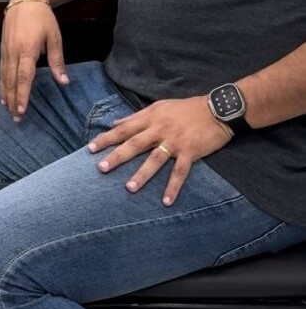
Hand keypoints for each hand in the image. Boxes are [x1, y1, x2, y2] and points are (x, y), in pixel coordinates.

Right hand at [0, 0, 66, 119]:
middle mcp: (13, 52)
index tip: (22, 110)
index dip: (23, 95)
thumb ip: (57, 60)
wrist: (24, 0)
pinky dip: (1, 83)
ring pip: (4, 77)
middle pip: (11, 81)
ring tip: (8, 109)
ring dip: (6, 94)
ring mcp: (5, 50)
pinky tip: (3, 93)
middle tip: (16, 118)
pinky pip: (1, 70)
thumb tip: (64, 82)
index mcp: (27, 50)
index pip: (24, 77)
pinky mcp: (2, 49)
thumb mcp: (55, 38)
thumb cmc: (43, 18)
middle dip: (13, 100)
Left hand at [88, 96, 232, 205]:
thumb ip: (136, 116)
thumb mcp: (158, 106)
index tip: (90, 148)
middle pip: (134, 144)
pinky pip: (180, 172)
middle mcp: (159, 130)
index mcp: (150, 119)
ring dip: (142, 174)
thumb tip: (115, 122)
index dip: (106, 139)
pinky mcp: (191, 152)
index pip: (123, 129)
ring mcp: (175, 142)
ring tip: (129, 188)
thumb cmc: (186, 108)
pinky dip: (173, 186)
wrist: (217, 109)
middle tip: (101, 168)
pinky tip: (166, 201)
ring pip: (155, 159)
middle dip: (117, 157)